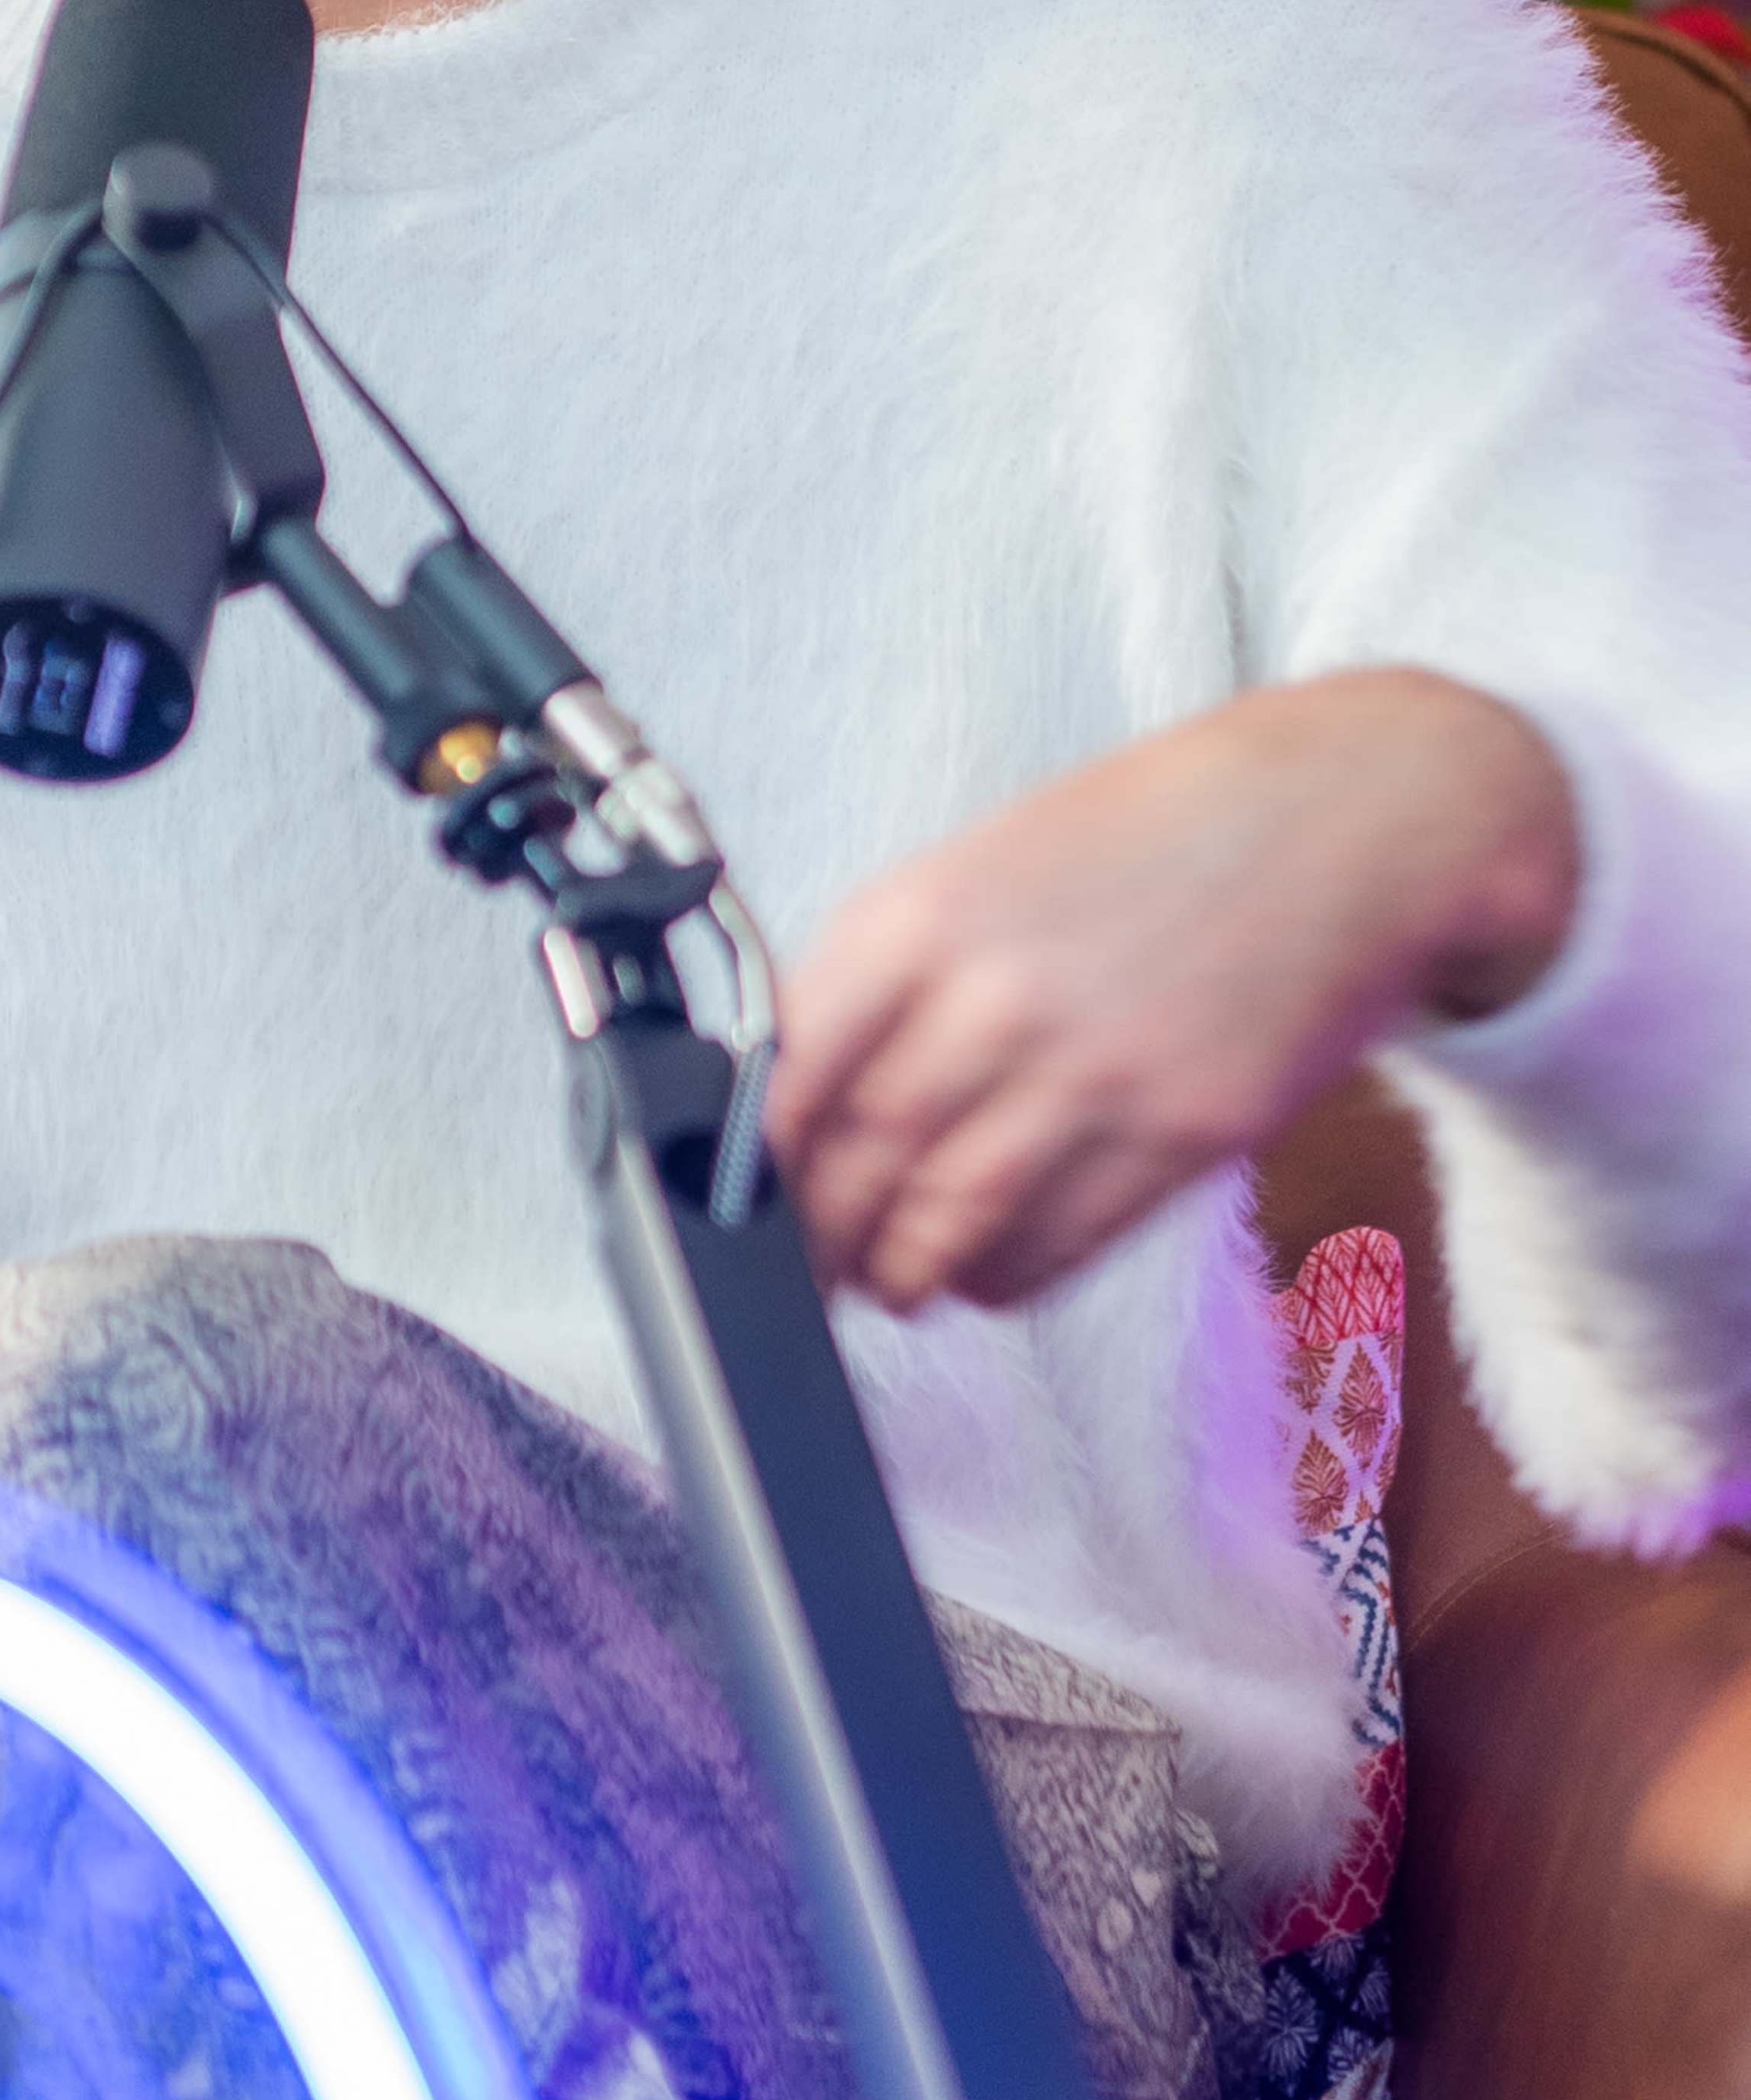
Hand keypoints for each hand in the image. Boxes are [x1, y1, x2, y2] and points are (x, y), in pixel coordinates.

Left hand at [763, 669, 1577, 1312]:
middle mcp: (999, 993)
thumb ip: (907, 965)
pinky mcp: (1188, 1130)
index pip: (795, 1066)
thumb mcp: (998, 858)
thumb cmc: (1162, 830)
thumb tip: (813, 1086)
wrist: (1351, 814)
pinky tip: (984, 1274)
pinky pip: (1063, 1241)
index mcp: (928, 911)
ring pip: (955, 1217)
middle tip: (813, 1266)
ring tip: (891, 1284)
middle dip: (824, 1235)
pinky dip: (1003, 1277)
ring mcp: (1098, 1068)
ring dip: (905, 1272)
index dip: (759, 1157)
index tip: (748, 1197)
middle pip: (867, 1156)